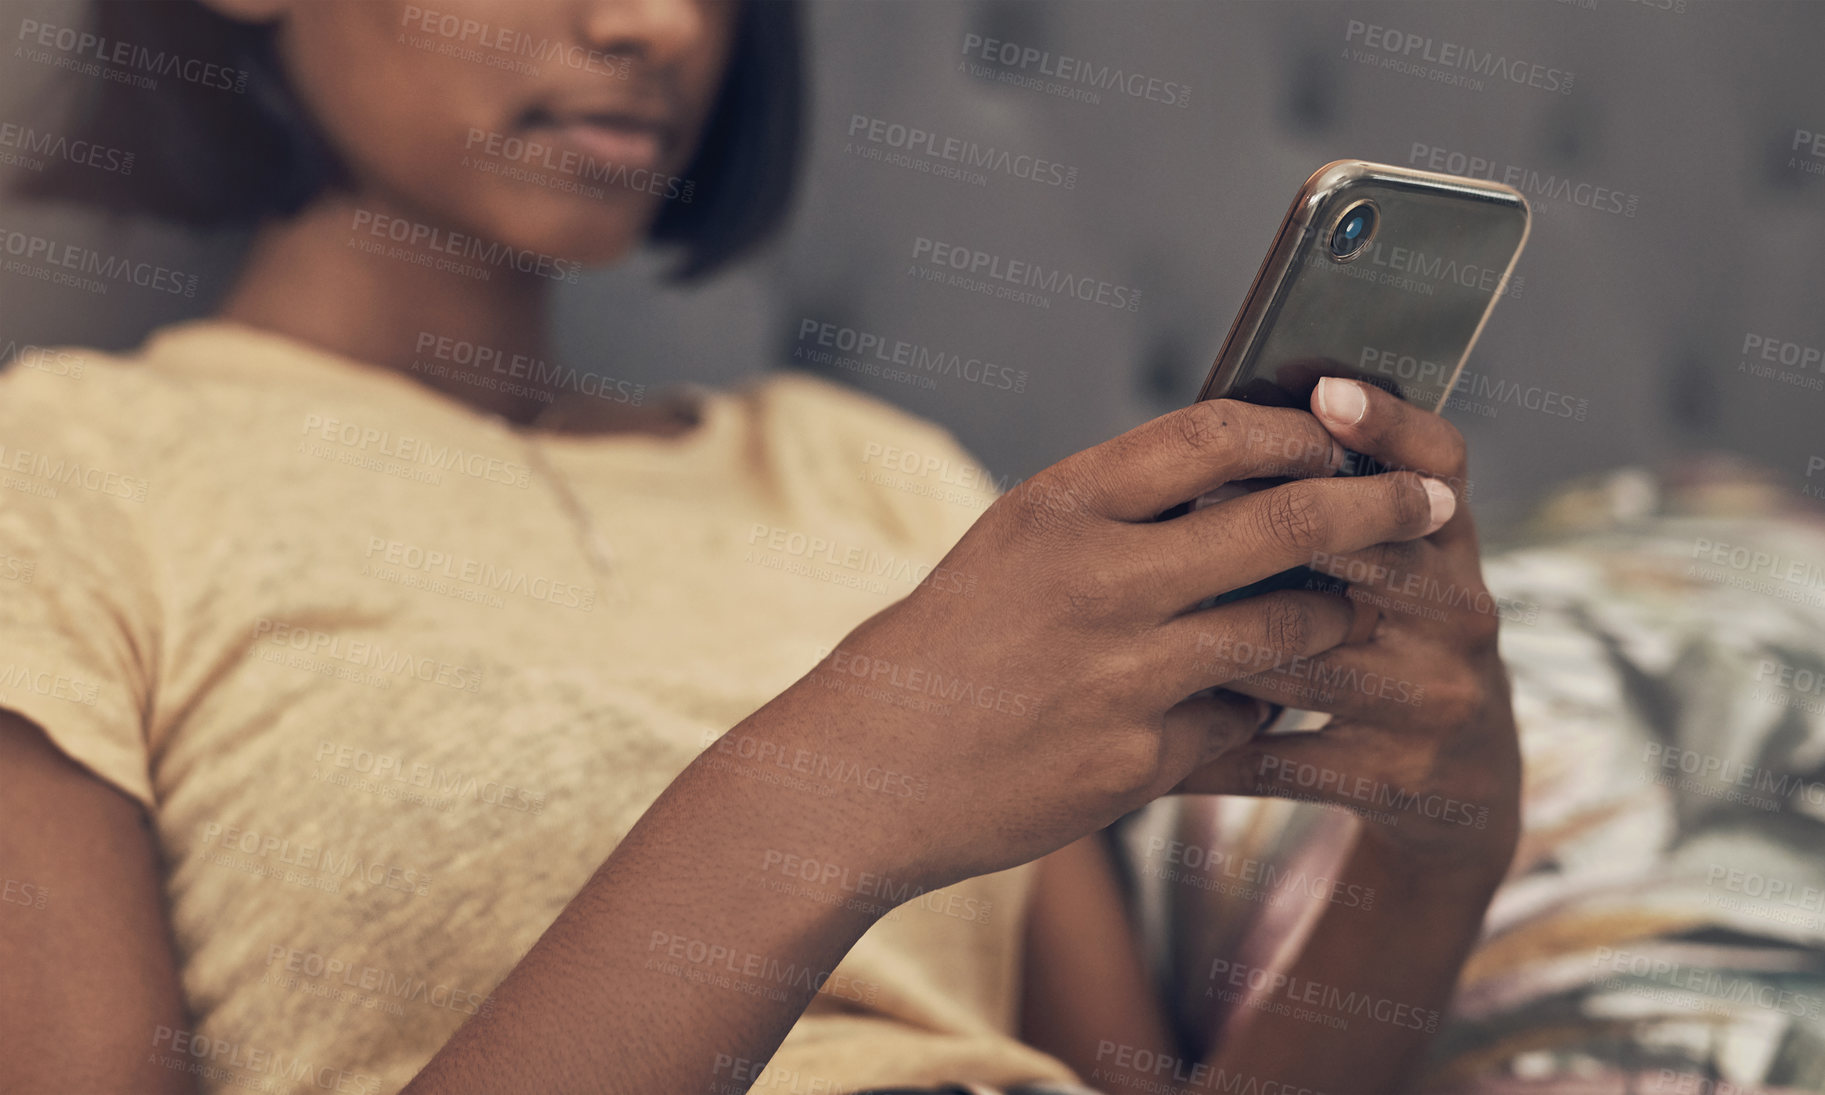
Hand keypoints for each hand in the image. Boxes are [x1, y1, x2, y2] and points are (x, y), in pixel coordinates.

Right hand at [736, 397, 1455, 893]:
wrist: (866, 773)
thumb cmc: (945, 643)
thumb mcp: (1013, 541)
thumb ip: (1118, 508)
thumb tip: (1245, 474)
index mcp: (1059, 505)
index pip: (1216, 431)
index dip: (1299, 429)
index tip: (1345, 437)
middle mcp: (1098, 579)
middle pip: (1285, 519)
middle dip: (1378, 508)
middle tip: (1431, 506)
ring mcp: (1123, 674)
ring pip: (1290, 628)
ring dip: (1331, 618)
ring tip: (1337, 615)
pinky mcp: (1138, 762)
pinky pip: (1245, 722)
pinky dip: (1259, 709)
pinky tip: (1246, 705)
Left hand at [1179, 378, 1521, 879]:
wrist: (1461, 785)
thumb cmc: (1391, 642)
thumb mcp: (1392, 571)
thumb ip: (1332, 508)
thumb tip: (1228, 420)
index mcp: (1450, 544)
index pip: (1444, 463)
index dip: (1391, 424)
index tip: (1326, 391)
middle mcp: (1459, 612)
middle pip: (1376, 556)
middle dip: (1285, 529)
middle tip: (1195, 502)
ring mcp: (1432, 698)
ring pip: (1308, 654)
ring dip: (1218, 639)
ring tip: (1136, 619)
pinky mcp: (1394, 775)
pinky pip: (1275, 757)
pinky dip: (1200, 750)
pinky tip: (1139, 738)